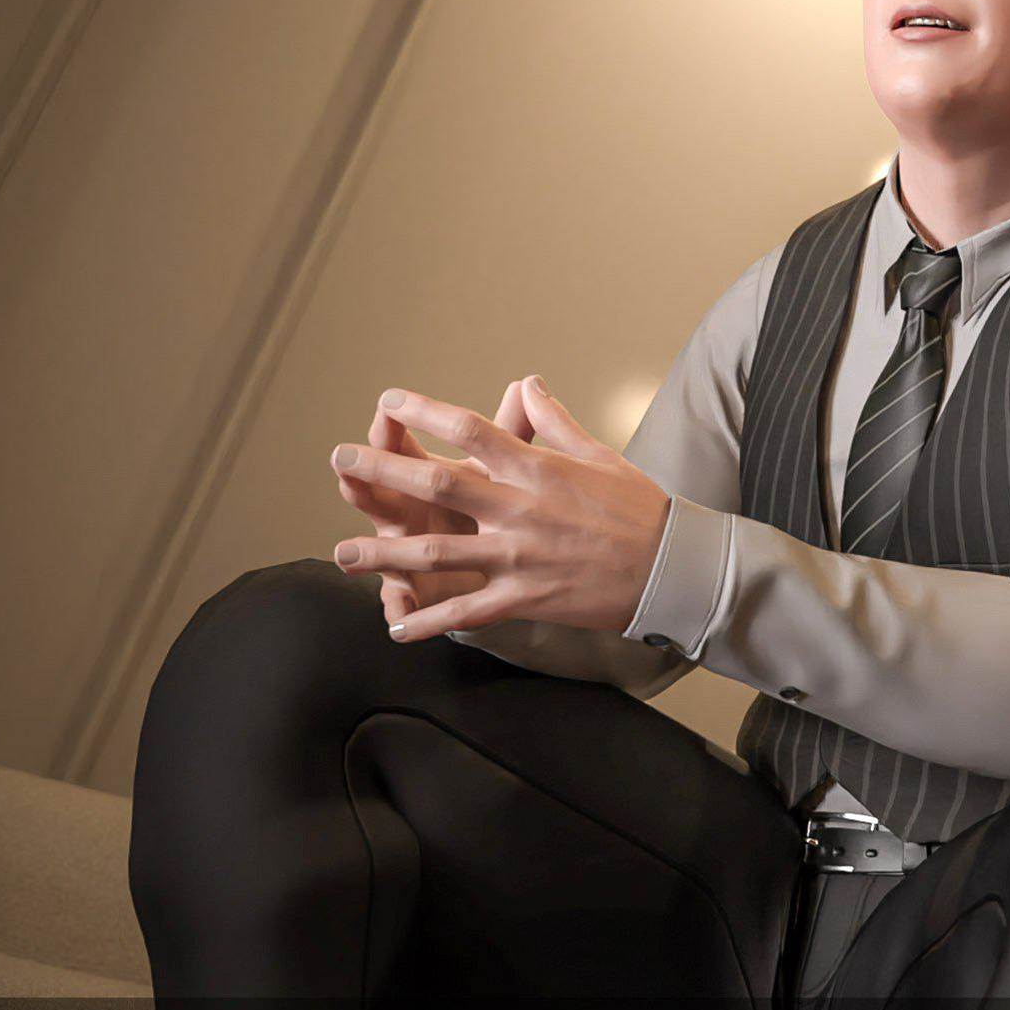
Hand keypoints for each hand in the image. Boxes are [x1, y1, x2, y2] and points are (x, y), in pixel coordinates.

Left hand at [329, 375, 670, 641]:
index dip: (423, 411)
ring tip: (341, 555)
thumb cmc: (638, 506)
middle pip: (435, 486)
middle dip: (380, 472)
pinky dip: (427, 621)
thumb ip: (553, 421)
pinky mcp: (525, 599)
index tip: (389, 401)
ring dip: (382, 554)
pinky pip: (465, 612)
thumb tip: (526, 384)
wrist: (671, 566)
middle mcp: (518, 509)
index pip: (468, 428)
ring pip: (435, 555)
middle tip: (339, 460)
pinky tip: (395, 626)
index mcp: (535, 468)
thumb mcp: (597, 454)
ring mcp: (518, 556)